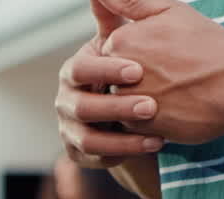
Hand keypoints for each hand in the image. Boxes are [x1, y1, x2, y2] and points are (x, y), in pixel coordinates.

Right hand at [56, 1, 164, 166]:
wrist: (140, 103)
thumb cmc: (136, 66)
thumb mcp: (130, 38)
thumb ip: (121, 10)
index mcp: (74, 71)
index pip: (80, 70)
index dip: (105, 71)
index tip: (138, 70)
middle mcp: (65, 101)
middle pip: (81, 107)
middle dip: (116, 108)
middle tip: (151, 106)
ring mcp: (70, 128)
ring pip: (87, 139)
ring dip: (122, 139)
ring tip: (157, 136)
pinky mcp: (79, 152)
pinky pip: (94, 159)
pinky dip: (122, 155)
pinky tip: (151, 146)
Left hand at [96, 0, 223, 144]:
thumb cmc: (208, 46)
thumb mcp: (171, 12)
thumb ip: (132, 2)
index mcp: (120, 41)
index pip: (113, 55)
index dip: (141, 58)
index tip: (166, 58)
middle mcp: (117, 72)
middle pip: (115, 81)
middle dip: (139, 82)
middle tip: (175, 77)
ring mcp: (127, 102)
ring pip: (123, 105)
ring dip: (144, 102)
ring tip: (176, 94)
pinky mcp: (139, 128)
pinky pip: (134, 128)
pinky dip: (152, 122)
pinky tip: (175, 111)